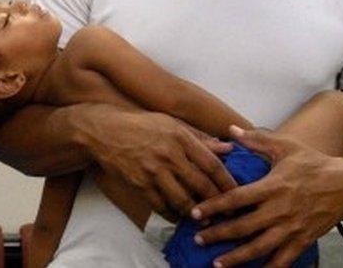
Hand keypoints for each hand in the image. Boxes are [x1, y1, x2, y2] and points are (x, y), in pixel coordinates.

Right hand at [77, 106, 236, 218]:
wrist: (104, 132)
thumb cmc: (141, 125)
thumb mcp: (171, 123)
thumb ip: (200, 138)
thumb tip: (228, 149)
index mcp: (180, 136)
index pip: (212, 163)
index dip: (227, 181)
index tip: (237, 192)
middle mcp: (169, 154)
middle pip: (201, 184)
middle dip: (217, 202)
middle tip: (226, 212)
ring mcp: (153, 171)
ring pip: (182, 200)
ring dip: (195, 212)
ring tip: (203, 218)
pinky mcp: (139, 184)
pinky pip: (161, 205)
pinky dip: (173, 214)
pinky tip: (179, 216)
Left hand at [191, 126, 342, 267]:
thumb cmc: (314, 163)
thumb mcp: (286, 146)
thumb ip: (257, 140)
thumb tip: (231, 130)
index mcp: (273, 186)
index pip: (237, 198)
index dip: (214, 206)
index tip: (194, 213)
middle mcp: (280, 209)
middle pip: (243, 227)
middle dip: (218, 235)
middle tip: (198, 240)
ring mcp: (292, 228)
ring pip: (259, 248)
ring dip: (237, 258)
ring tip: (217, 264)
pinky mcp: (303, 240)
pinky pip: (283, 260)